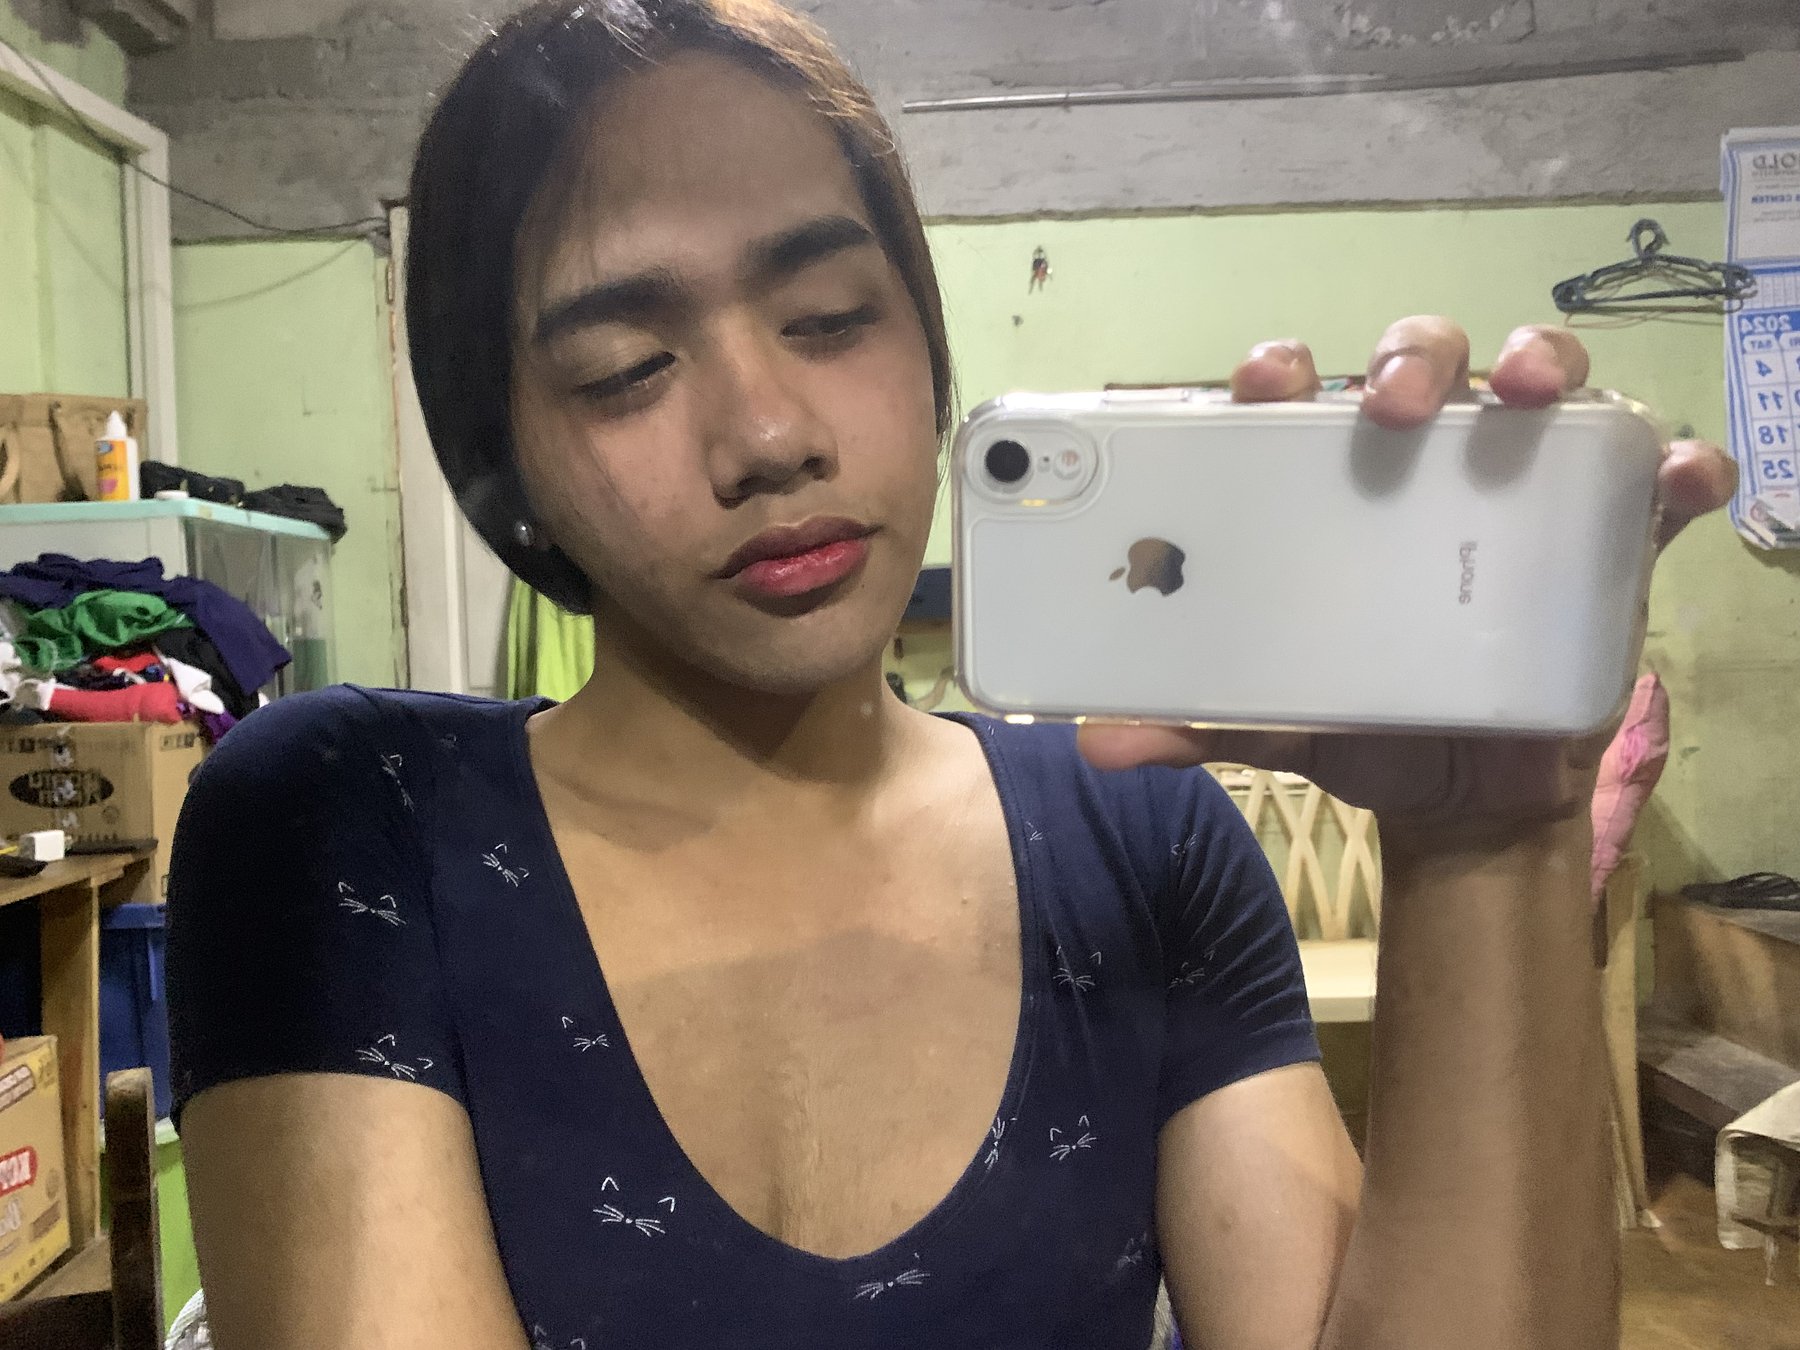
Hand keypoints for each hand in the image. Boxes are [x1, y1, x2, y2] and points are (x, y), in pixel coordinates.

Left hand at [1077, 318, 1735, 848]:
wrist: (1460, 797)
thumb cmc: (1362, 724)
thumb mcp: (1269, 719)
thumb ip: (1191, 718)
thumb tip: (1097, 745)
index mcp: (1332, 484)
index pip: (1302, 396)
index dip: (1280, 369)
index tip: (1264, 380)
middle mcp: (1427, 465)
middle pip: (1424, 363)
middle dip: (1412, 356)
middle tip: (1398, 404)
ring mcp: (1523, 489)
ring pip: (1540, 384)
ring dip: (1542, 364)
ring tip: (1531, 393)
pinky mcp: (1607, 536)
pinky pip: (1651, 480)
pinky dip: (1671, 469)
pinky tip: (1674, 481)